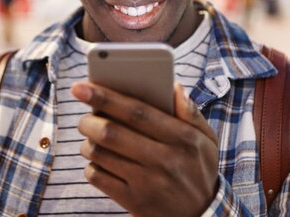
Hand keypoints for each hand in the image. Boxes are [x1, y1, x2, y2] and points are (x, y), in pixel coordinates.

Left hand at [71, 82, 218, 216]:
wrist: (202, 216)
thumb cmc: (199, 169)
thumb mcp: (206, 139)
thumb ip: (191, 111)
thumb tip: (173, 86)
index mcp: (182, 138)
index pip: (137, 112)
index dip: (106, 97)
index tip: (82, 87)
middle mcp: (164, 159)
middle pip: (112, 133)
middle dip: (89, 120)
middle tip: (84, 117)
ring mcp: (147, 182)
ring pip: (101, 154)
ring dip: (88, 142)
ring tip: (92, 138)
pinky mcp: (134, 201)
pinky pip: (99, 177)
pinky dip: (91, 165)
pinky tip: (99, 160)